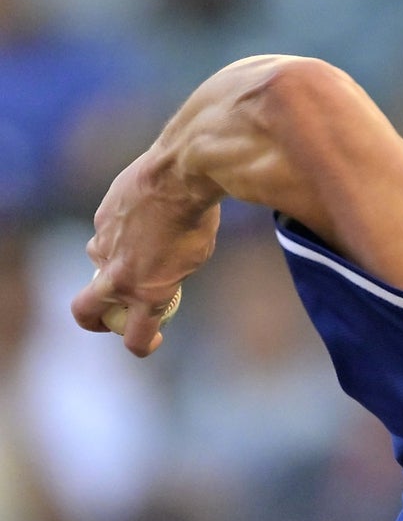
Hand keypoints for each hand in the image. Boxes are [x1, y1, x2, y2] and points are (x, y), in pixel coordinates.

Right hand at [71, 150, 221, 356]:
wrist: (179, 175)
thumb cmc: (198, 219)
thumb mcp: (196, 258)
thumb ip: (171, 275)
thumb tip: (165, 276)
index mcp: (147, 294)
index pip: (134, 338)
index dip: (143, 345)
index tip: (152, 339)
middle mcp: (118, 276)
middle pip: (85, 313)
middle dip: (93, 321)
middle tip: (108, 317)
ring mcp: (103, 247)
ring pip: (96, 266)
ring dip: (109, 267)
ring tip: (136, 253)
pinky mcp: (99, 220)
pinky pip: (104, 235)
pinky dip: (118, 235)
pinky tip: (140, 218)